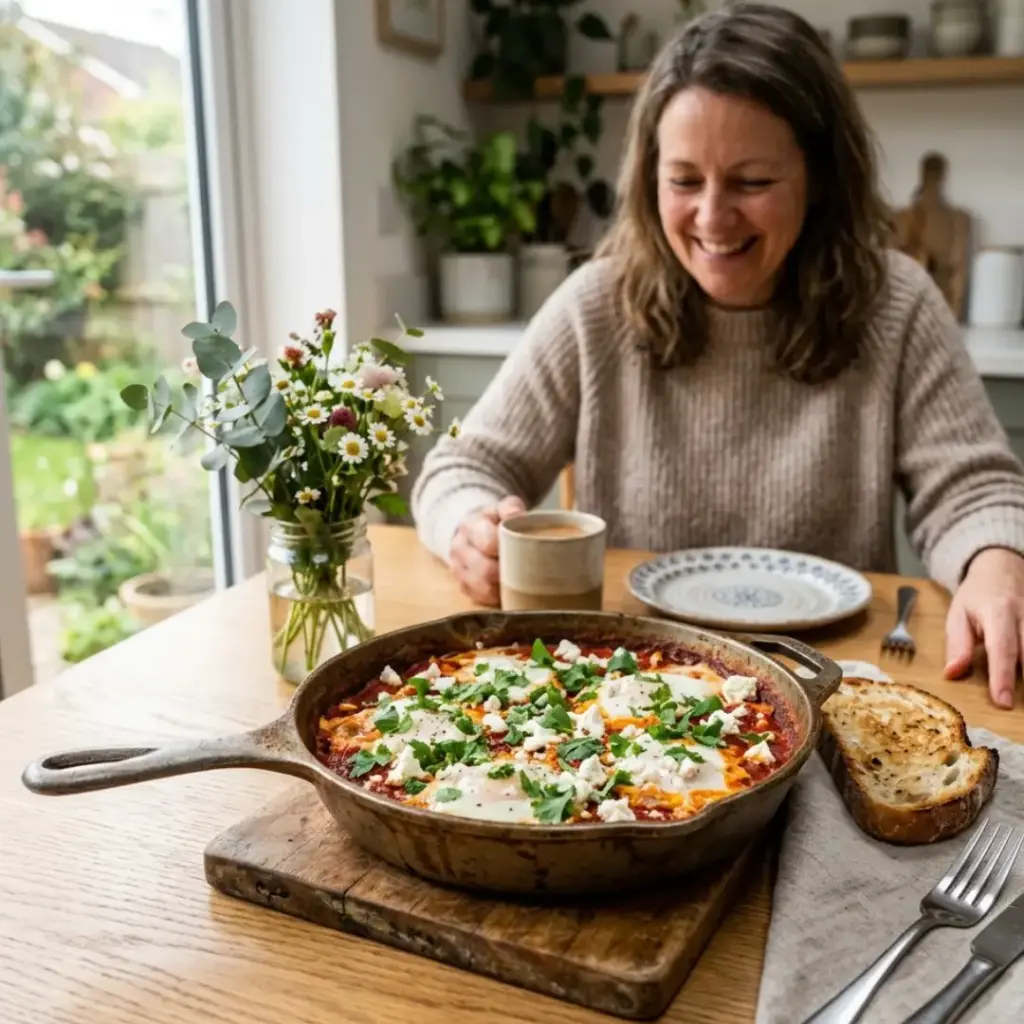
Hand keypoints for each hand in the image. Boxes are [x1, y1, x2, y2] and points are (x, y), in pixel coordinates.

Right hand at [450, 496, 526, 605]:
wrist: (472, 531)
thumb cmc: (494, 521)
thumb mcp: (502, 508)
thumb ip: (510, 508)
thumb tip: (517, 515)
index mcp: (470, 525)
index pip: (489, 542)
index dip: (509, 549)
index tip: (526, 550)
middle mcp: (459, 548)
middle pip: (485, 571)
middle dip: (508, 573)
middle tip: (527, 571)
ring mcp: (458, 570)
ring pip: (482, 588)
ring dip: (503, 588)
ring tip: (519, 581)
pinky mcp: (462, 586)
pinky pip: (480, 599)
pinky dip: (497, 597)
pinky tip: (508, 589)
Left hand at [944, 547, 1023, 709]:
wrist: (1002, 570)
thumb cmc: (976, 596)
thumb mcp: (957, 614)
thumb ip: (957, 644)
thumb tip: (953, 673)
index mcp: (998, 612)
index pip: (1002, 648)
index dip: (1002, 677)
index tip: (1003, 702)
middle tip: (1015, 708)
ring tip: (1021, 698)